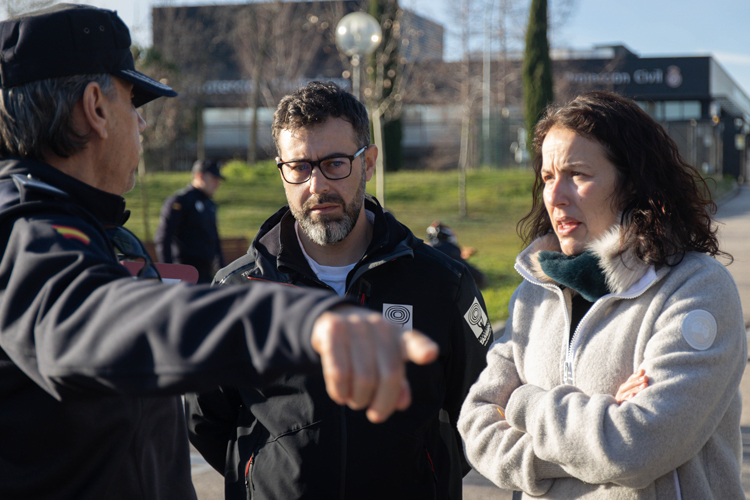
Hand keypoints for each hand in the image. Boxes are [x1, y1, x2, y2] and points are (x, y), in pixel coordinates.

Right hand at [311, 306, 438, 422]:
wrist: (334, 320)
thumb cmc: (367, 348)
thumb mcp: (386, 362)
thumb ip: (397, 384)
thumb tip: (402, 403)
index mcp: (399, 335)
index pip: (414, 342)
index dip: (423, 349)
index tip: (430, 354)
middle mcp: (380, 326)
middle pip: (389, 375)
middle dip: (382, 404)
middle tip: (373, 414)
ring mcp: (356, 325)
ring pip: (363, 378)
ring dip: (358, 400)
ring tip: (354, 400)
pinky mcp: (333, 329)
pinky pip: (339, 372)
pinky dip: (340, 392)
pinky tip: (340, 396)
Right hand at [615, 369, 648, 403]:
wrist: (620, 415)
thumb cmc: (630, 403)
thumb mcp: (633, 392)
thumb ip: (637, 385)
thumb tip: (644, 373)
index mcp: (625, 387)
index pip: (630, 379)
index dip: (636, 375)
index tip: (643, 371)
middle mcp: (622, 391)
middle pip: (628, 385)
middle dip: (637, 381)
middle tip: (646, 378)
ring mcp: (620, 398)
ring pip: (627, 392)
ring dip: (636, 388)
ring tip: (645, 385)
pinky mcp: (620, 405)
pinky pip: (624, 401)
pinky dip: (628, 398)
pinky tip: (633, 396)